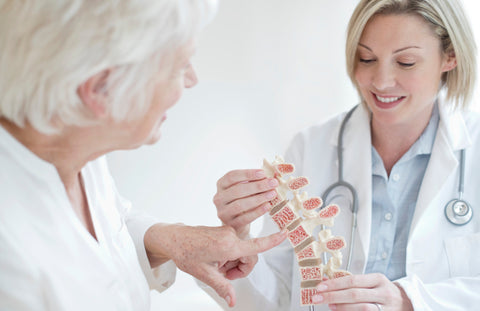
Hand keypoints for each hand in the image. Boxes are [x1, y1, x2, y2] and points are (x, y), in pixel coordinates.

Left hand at [144, 223, 286, 306]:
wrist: (174, 238)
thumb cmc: (186, 253)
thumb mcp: (204, 274)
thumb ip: (222, 286)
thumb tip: (233, 301)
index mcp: (228, 245)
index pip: (256, 245)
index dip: (273, 240)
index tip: (286, 233)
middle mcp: (231, 236)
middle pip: (250, 255)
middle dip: (241, 268)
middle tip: (224, 275)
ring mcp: (228, 232)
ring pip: (242, 252)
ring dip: (233, 262)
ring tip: (216, 267)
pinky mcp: (225, 231)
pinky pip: (235, 246)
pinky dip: (229, 256)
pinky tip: (216, 260)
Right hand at [213, 169, 278, 238]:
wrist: (236, 223)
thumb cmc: (242, 200)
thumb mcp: (244, 189)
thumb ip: (254, 181)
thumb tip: (270, 177)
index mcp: (221, 185)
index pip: (232, 176)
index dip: (247, 174)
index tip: (263, 173)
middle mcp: (219, 198)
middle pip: (237, 190)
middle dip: (258, 186)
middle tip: (273, 183)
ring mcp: (223, 212)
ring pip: (240, 204)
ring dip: (259, 198)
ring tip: (272, 194)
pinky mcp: (231, 224)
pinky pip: (245, 217)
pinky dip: (258, 211)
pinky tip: (268, 206)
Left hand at [312, 273, 412, 310]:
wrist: (407, 303)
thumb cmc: (383, 291)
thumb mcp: (371, 282)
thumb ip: (351, 282)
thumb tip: (326, 281)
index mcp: (378, 279)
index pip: (353, 280)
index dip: (335, 284)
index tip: (320, 287)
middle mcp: (384, 293)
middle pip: (354, 295)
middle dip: (333, 296)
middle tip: (317, 298)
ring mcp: (386, 308)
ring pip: (361, 309)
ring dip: (341, 308)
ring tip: (329, 306)